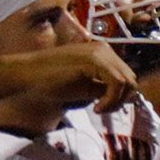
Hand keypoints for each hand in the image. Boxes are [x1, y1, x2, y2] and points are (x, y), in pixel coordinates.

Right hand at [8, 40, 136, 113]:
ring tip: (98, 109)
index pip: (126, 76)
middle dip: (121, 99)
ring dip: (116, 102)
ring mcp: (99, 52)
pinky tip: (96, 108)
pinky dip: (111, 100)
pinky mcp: (94, 60)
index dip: (121, 97)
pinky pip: (117, 83)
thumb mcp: (85, 87)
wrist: (28, 76)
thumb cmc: (52, 82)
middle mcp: (104, 49)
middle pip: (131, 78)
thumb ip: (104, 89)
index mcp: (102, 53)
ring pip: (127, 82)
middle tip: (101, 110)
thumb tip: (128, 98)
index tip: (103, 108)